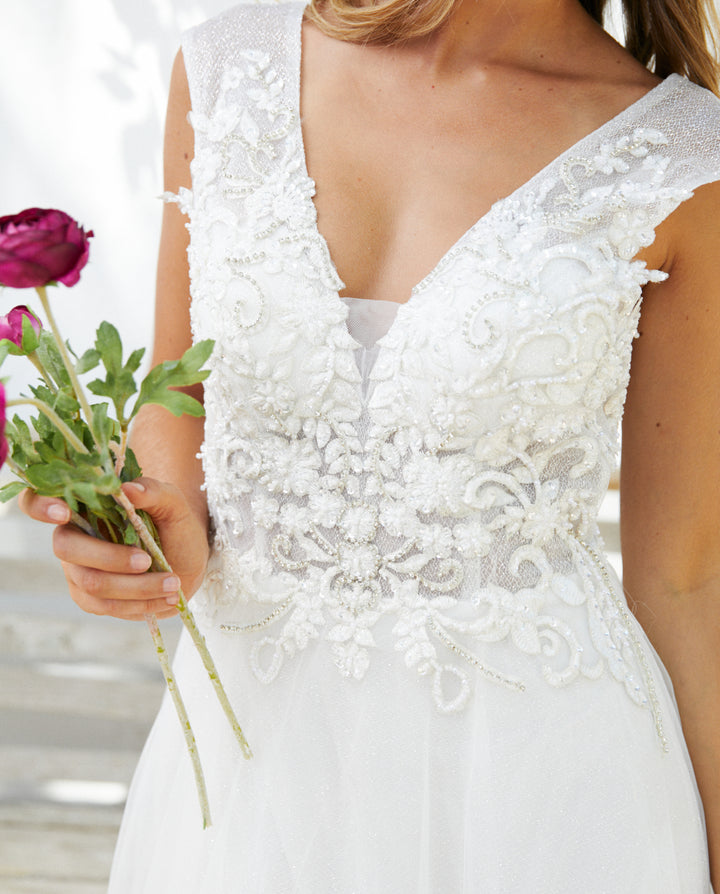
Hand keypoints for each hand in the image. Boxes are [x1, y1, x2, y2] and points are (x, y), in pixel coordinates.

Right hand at [18, 478, 208, 619]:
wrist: (189, 563)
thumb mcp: (174, 505)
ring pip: (92, 582)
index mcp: (85, 507)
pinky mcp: (89, 598)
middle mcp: (73, 537)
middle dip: (109, 557)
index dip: (40, 506)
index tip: (63, 512)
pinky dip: (139, 603)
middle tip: (147, 559)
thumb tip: (129, 489)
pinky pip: (105, 606)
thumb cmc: (174, 527)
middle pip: (66, 548)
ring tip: (172, 583)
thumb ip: (154, 492)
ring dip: (136, 586)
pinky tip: (165, 598)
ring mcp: (77, 570)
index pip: (39, 502)